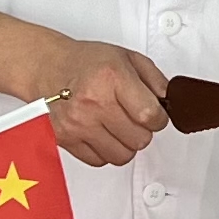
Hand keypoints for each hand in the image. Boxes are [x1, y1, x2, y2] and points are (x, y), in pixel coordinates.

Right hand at [47, 38, 171, 169]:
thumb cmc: (86, 62)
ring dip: (125, 144)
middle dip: (142, 131)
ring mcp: (78, 123)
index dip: (159, 119)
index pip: (149, 116)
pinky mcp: (65, 139)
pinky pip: (99, 161)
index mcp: (112, 78)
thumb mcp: (127, 58)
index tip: (155, 116)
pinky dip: (105, 151)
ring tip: (118, 127)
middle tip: (133, 119)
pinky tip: (102, 134)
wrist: (48, 68)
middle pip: (139, 139)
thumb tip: (169, 101)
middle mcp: (93, 102)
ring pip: (121, 156)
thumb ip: (155, 79)